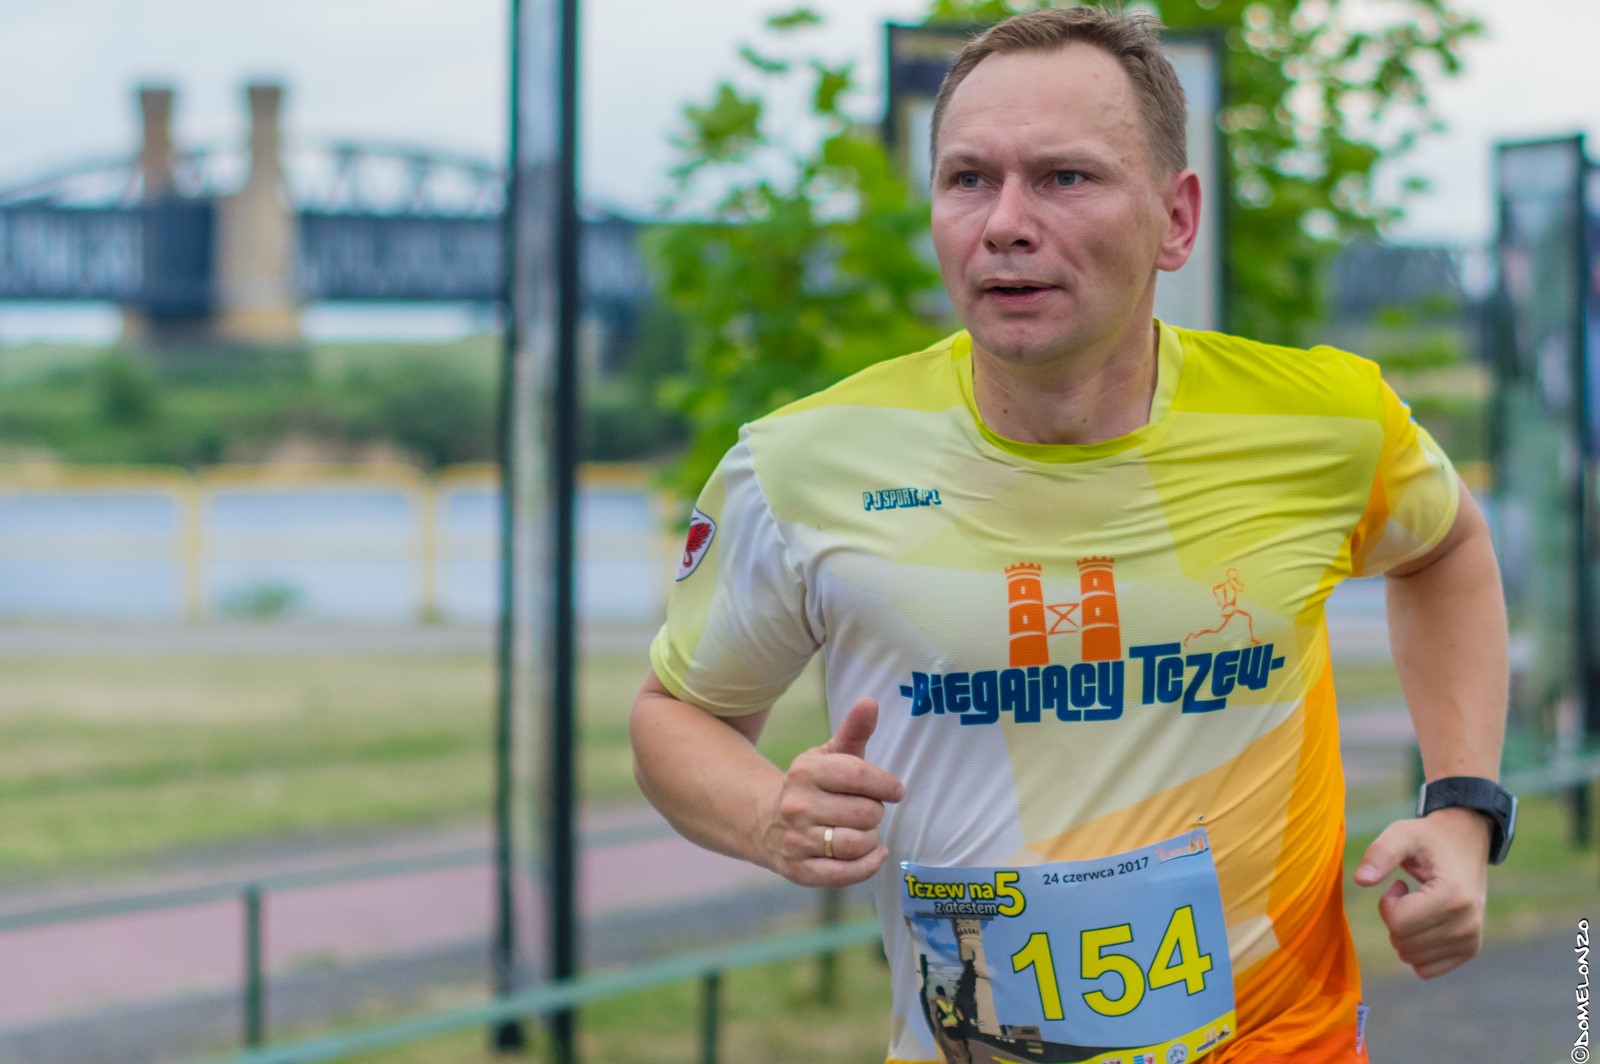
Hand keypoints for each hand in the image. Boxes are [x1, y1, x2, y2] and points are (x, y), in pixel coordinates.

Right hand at [760, 697, 904, 887]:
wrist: (764, 821)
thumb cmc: (812, 785)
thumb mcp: (829, 755)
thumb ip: (854, 730)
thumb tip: (870, 702)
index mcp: (805, 771)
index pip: (859, 776)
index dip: (886, 785)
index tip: (894, 791)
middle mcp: (797, 805)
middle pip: (864, 813)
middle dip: (875, 813)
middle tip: (867, 811)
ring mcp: (796, 840)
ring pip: (856, 843)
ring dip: (871, 839)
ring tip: (864, 831)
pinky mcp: (799, 871)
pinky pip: (844, 874)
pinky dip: (867, 866)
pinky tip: (874, 854)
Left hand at [1354, 808, 1490, 978]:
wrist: (1465, 844)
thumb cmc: (1427, 840)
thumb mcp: (1401, 835)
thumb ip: (1379, 854)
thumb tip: (1360, 880)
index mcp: (1453, 896)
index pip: (1398, 923)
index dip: (1388, 903)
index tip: (1399, 884)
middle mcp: (1468, 923)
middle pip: (1403, 942)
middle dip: (1394, 917)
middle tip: (1408, 894)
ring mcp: (1471, 940)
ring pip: (1412, 958)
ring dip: (1404, 932)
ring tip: (1419, 904)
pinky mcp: (1469, 950)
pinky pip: (1426, 969)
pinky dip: (1415, 949)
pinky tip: (1426, 922)